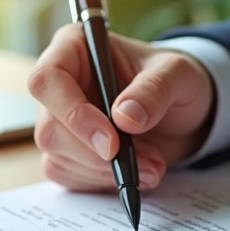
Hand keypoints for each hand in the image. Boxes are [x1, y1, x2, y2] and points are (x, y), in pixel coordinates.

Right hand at [27, 24, 214, 191]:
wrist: (181, 114)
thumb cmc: (173, 81)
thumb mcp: (178, 75)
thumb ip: (155, 90)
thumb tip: (125, 116)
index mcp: (74, 48)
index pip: (48, 79)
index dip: (73, 114)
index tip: (111, 142)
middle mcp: (59, 85)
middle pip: (50, 128)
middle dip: (97, 155)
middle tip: (147, 162)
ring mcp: (58, 121)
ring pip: (59, 157)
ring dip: (107, 172)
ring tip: (153, 165)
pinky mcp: (66, 152)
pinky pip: (69, 175)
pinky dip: (104, 181)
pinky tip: (135, 172)